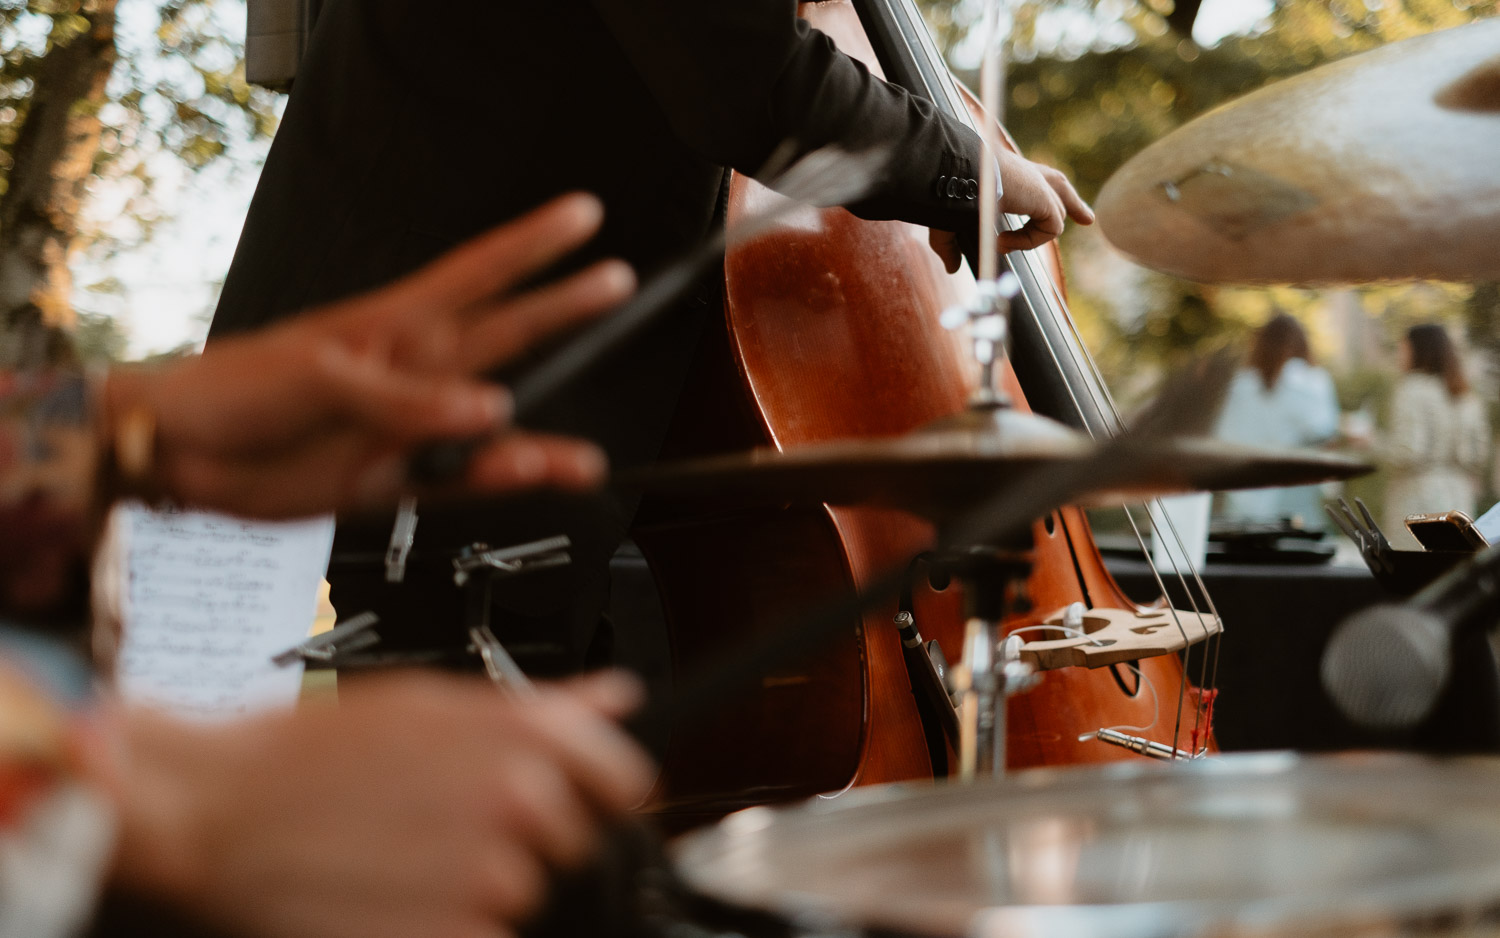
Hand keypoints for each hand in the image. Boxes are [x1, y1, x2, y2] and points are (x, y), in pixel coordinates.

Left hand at [101, 194, 634, 518]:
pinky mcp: (396, 478)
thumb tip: (487, 409)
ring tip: (585, 460)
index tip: (580, 215)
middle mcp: (414, 372)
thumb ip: (403, 397)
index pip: (479, 273)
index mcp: (394, 324)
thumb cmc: (237, 388)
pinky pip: (461, 480)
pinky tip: (533, 484)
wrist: (184, 454)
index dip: (533, 243)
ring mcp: (410, 426)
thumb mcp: (320, 375)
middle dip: (565, 310)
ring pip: (493, 428)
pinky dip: (498, 484)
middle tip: (618, 286)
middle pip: (506, 337)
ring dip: (541, 442)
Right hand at [111, 671, 654, 937]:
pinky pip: (482, 937)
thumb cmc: (310, 752)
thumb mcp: (430, 702)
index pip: (623, 781)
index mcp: (520, 738)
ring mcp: (485, 878)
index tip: (573, 800)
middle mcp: (516, 804)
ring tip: (405, 856)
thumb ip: (540, 707)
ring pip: (524, 895)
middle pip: (574, 844)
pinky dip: (446, 927)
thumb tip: (616, 698)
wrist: (216, 809)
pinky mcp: (448, 937)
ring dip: (479, 887)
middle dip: (528, 838)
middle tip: (447, 825)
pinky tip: (393, 895)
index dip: (598, 792)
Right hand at [928, 151, 1093, 272]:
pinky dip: (1028, 241)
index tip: (1052, 206)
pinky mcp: (1045, 197)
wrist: (954, 176)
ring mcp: (1038, 184)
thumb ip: (950, 246)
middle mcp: (1025, 174)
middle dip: (1075, 204)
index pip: (1032, 180)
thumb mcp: (948, 223)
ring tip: (999, 243)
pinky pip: (1051, 230)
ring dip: (1027, 239)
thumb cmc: (947, 193)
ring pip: (1055, 216)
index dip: (1042, 193)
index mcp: (1006, 173)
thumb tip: (951, 268)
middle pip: (1058, 186)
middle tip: (1088, 221)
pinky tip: (1002, 241)